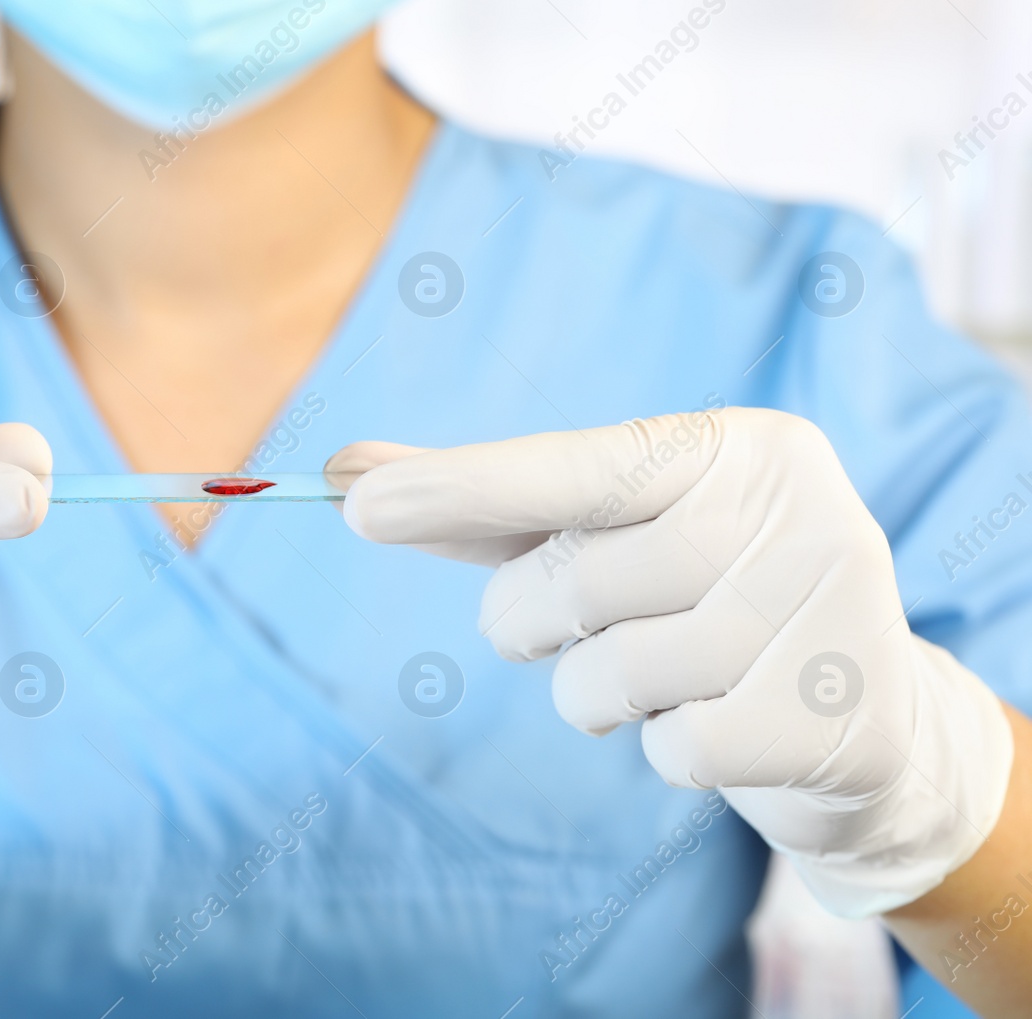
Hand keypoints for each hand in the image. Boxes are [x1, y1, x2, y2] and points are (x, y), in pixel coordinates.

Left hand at [330, 407, 1013, 916]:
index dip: (460, 488)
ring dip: (599, 692)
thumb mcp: (598, 533)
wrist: (858, 711)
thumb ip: (479, 501)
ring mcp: (827, 615)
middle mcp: (796, 511)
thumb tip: (341, 468)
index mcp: (737, 446)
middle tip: (582, 621)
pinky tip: (720, 722)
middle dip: (535, 618)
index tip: (355, 506)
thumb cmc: (692, 597)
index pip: (574, 467)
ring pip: (609, 676)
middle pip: (574, 583)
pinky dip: (666, 749)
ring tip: (667, 672)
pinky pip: (671, 752)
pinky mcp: (834, 722)